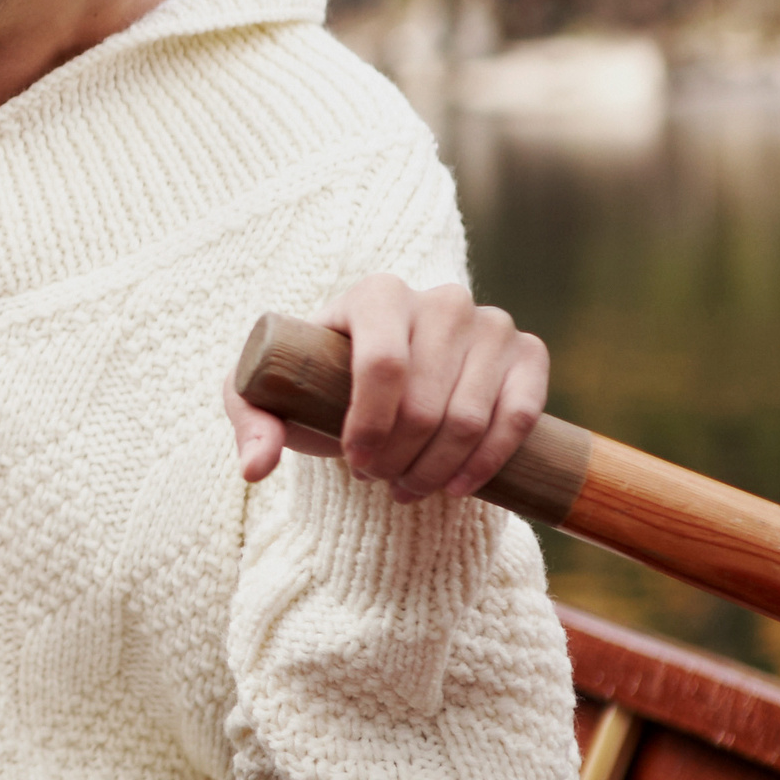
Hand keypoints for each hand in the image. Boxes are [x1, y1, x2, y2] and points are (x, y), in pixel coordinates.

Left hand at [225, 276, 547, 502]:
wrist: (377, 377)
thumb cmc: (315, 381)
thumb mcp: (269, 394)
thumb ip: (251, 422)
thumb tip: (255, 468)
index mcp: (377, 292)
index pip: (383, 364)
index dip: (370, 425)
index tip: (355, 463)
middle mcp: (441, 298)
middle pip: (426, 400)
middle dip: (399, 457)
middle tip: (376, 481)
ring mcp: (491, 322)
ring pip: (472, 416)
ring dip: (437, 469)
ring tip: (406, 487)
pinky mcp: (527, 353)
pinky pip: (522, 416)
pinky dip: (489, 461)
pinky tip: (456, 485)